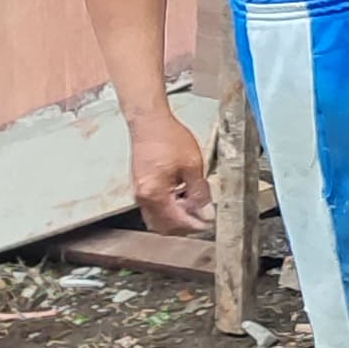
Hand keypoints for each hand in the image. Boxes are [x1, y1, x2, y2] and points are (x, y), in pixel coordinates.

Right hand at [130, 106, 212, 237]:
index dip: (195, 225)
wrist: (150, 121)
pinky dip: (169, 207)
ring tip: (195, 204)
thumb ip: (200, 192)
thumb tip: (206, 212)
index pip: (176, 222)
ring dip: (177, 217)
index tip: (209, 223)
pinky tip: (184, 196)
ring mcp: (140, 192)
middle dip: (184, 225)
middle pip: (164, 226)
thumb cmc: (167, 138)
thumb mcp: (192, 165)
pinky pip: (154, 207)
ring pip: (158, 218)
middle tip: (203, 216)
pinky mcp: (141, 186)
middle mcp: (143, 197)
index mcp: (154, 193)